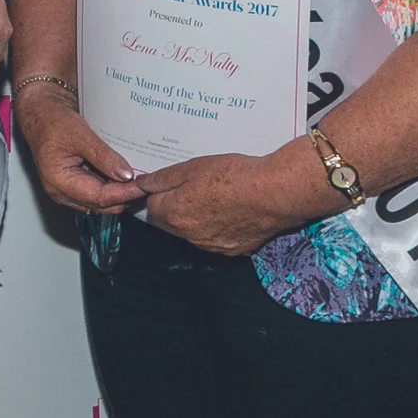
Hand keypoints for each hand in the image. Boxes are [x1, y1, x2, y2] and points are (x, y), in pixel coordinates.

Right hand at [14, 87, 144, 213]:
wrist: (40, 112)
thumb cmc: (51, 121)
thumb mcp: (80, 135)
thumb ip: (102, 156)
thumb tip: (126, 175)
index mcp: (58, 181)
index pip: (98, 197)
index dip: (123, 193)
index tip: (143, 185)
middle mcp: (61, 191)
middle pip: (100, 204)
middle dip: (124, 197)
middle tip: (147, 184)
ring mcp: (67, 190)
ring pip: (100, 202)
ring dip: (119, 194)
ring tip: (139, 182)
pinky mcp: (74, 184)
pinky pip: (97, 193)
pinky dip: (112, 188)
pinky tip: (126, 179)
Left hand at [136, 150, 316, 256]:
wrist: (275, 193)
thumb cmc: (234, 176)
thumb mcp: (192, 167)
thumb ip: (163, 178)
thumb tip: (142, 183)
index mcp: (175, 214)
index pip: (152, 205)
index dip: (161, 191)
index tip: (175, 182)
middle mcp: (189, 235)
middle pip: (172, 220)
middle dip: (178, 205)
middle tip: (199, 186)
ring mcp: (211, 245)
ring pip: (194, 230)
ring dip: (199, 217)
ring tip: (220, 196)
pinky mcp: (233, 250)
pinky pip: (217, 238)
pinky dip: (220, 227)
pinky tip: (234, 210)